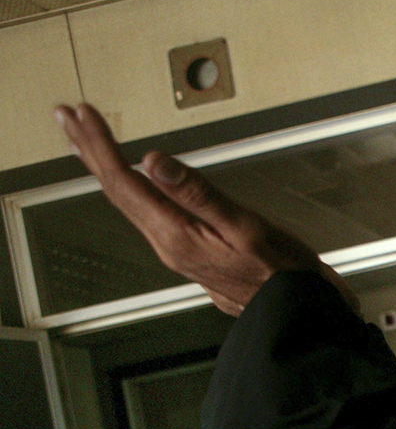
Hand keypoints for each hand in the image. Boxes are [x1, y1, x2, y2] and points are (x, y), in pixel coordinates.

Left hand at [52, 103, 358, 316]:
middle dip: (90, 150)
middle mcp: (168, 245)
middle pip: (117, 191)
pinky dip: (126, 188)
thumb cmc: (280, 272)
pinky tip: (127, 181)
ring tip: (84, 142)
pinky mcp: (186, 252)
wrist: (294, 313)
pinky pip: (143, 214)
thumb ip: (198, 194)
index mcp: (177, 235)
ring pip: (126, 203)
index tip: (84, 115)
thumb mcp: (244, 226)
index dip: (102, 145)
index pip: (126, 181)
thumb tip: (156, 163)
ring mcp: (174, 251)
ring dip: (103, 168)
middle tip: (68, 116)